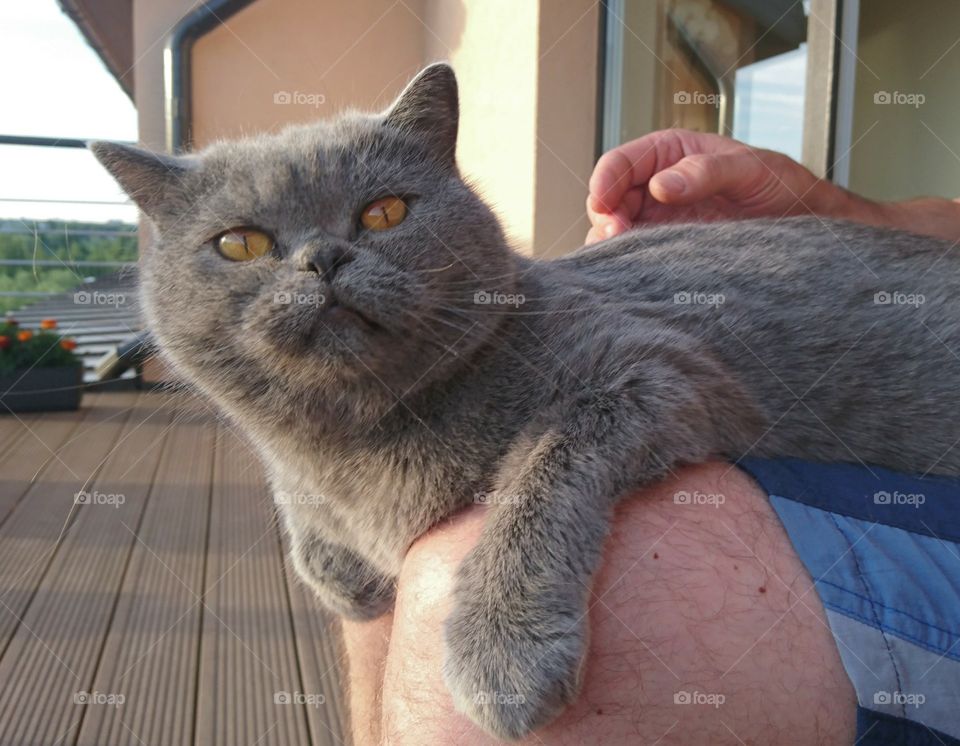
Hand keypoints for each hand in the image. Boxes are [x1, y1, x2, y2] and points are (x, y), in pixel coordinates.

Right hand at [585, 129, 849, 242]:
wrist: (805, 227)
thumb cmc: (782, 187)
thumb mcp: (750, 168)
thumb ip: (705, 171)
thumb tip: (660, 185)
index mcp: (671, 153)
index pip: (621, 163)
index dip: (605, 181)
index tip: (603, 203)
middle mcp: (658, 186)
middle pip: (610, 200)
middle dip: (605, 216)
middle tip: (616, 235)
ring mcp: (660, 221)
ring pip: (615, 231)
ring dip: (611, 244)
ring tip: (622, 254)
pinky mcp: (666, 251)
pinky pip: (635, 256)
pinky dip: (627, 263)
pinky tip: (633, 269)